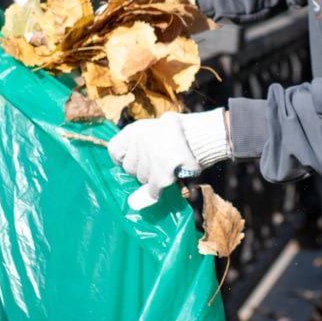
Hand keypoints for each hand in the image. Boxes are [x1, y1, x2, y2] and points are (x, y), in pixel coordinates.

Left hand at [108, 108, 230, 209]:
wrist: (206, 135)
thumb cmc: (182, 132)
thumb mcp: (157, 128)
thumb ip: (141, 144)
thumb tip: (125, 166)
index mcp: (137, 129)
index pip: (114, 150)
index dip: (122, 159)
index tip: (133, 162)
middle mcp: (140, 141)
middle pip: (129, 168)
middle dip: (142, 170)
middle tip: (157, 165)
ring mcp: (151, 158)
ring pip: (142, 180)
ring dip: (153, 179)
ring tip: (167, 170)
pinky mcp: (162, 174)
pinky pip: (152, 191)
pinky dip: (158, 192)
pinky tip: (168, 183)